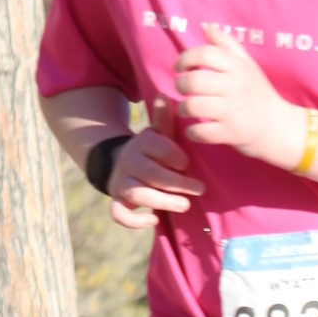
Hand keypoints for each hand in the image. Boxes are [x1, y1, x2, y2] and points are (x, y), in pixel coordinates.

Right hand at [108, 98, 204, 230]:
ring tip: (185, 205)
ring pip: (137, 194)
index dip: (174, 156)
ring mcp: (122, 182)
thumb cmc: (153, 151)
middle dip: (177, 183)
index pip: (158, 148)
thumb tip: (165, 95)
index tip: (187, 163)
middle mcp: (129, 161)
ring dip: (162, 201)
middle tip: (200, 188)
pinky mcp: (118, 199)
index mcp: (142, 143)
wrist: (123, 162)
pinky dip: (134, 221)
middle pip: (151, 173)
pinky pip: (119, 213)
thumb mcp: (159, 134)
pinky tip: (153, 220)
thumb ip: (164, 120)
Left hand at [174, 23, 306, 167]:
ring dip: (183, 108)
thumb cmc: (259, 93)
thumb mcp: (248, 64)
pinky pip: (201, 132)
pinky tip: (193, 129)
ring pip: (194, 106)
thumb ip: (227, 44)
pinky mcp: (231, 133)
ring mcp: (233, 111)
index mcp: (238, 67)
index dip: (185, 58)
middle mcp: (235, 87)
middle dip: (180, 84)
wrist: (279, 128)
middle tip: (182, 89)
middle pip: (194, 80)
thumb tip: (207, 25)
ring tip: (186, 109)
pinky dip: (192, 132)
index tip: (179, 67)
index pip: (205, 53)